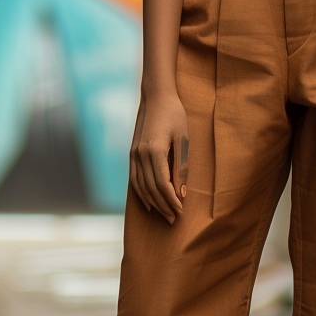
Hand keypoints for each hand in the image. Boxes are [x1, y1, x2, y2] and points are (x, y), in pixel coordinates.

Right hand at [130, 89, 188, 222]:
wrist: (156, 96)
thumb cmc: (174, 115)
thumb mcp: (183, 139)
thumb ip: (181, 167)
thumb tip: (181, 193)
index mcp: (154, 151)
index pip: (162, 185)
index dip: (172, 201)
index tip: (181, 211)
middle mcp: (140, 155)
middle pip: (151, 189)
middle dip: (163, 206)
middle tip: (174, 219)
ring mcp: (133, 154)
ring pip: (141, 187)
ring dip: (153, 203)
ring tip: (165, 215)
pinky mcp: (132, 153)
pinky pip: (134, 179)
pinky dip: (141, 193)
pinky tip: (149, 202)